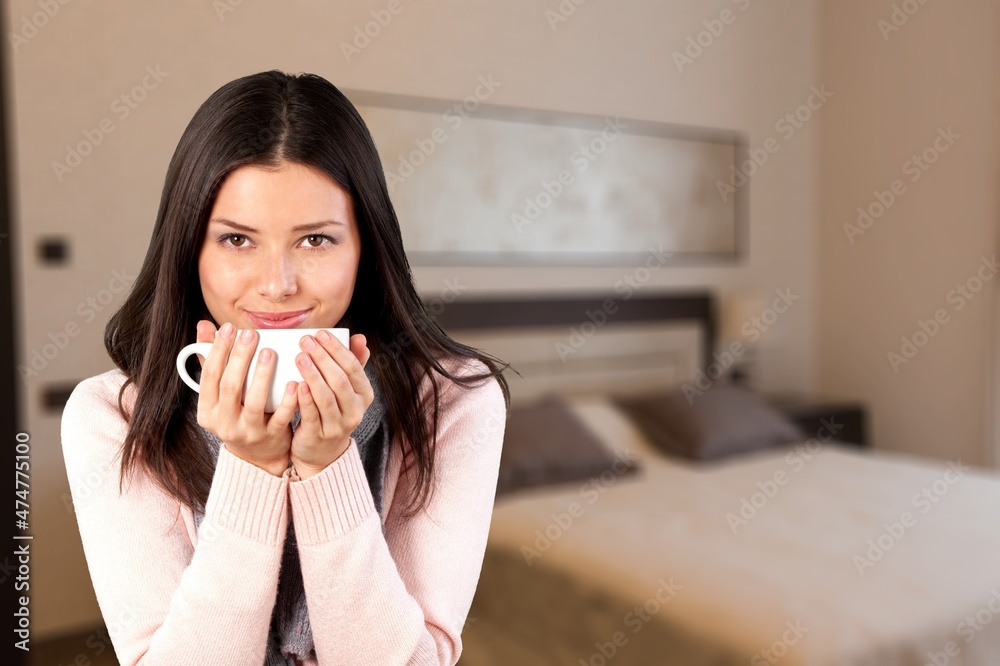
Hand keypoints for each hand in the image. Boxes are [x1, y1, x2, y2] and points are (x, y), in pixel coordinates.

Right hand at [194, 320, 296, 475]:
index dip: (217, 350)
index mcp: (208, 410)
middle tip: (251, 334)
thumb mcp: (221, 393)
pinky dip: (288, 399)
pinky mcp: (271, 437)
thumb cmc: (239, 413)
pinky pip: (281, 417)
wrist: (258, 455)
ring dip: (263, 375)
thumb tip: (204, 325)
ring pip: (254, 402)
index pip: (209, 376)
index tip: (229, 328)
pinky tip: (295, 381)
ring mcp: (248, 432)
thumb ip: (211, 361)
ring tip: (271, 352)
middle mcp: (224, 423)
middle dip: (240, 357)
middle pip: (230, 386)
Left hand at [290, 331, 373, 478]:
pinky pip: (312, 415)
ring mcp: (338, 425)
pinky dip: (305, 398)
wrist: (322, 451)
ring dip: (313, 375)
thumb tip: (360, 338)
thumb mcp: (345, 390)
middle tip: (305, 341)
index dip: (337, 349)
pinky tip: (296, 384)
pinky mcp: (318, 436)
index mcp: (363, 395)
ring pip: (326, 397)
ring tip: (299, 357)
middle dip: (323, 358)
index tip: (320, 334)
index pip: (353, 368)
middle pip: (340, 380)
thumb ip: (352, 364)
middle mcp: (355, 411)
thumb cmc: (332, 411)